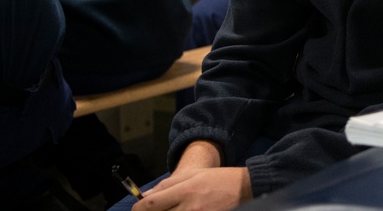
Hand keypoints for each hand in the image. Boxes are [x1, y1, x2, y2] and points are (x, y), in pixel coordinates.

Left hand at [134, 166, 250, 210]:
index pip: (151, 204)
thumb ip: (168, 184)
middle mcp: (188, 207)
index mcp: (185, 190)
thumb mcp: (193, 174)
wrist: (245, 188)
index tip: (137, 209)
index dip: (138, 209)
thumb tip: (146, 196)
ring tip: (171, 209)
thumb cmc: (219, 179)